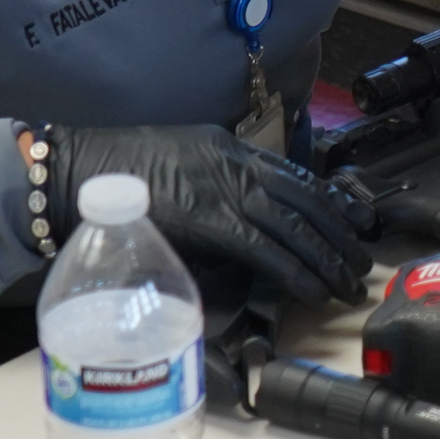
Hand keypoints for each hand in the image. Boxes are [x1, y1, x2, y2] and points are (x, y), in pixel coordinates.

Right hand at [45, 124, 371, 306]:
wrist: (78, 171)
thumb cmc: (116, 171)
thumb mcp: (178, 161)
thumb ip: (213, 184)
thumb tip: (239, 221)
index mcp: (229, 148)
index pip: (296, 175)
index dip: (332, 201)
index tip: (356, 221)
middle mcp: (236, 164)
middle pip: (306, 201)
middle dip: (341, 233)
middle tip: (361, 260)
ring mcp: (225, 190)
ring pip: (296, 227)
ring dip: (329, 257)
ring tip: (348, 282)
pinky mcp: (212, 221)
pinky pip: (268, 251)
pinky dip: (297, 272)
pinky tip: (315, 290)